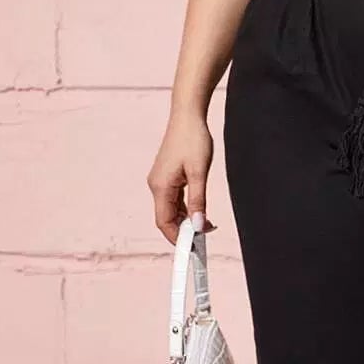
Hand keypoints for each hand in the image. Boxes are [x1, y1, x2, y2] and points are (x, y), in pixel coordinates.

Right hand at [147, 107, 217, 242]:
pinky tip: (199, 211)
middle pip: (166, 218)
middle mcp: (156, 186)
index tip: (192, 248)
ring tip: (207, 225)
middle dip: (184, 231)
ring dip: (186, 219)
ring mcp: (160, 181)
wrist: (187, 115)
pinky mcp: (166, 176)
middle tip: (206, 237)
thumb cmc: (193, 139)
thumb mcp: (199, 172)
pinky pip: (173, 199)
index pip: (164, 222)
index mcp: (160, 186)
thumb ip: (198, 200)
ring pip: (170, 209)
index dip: (177, 238)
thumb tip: (199, 225)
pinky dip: (185, 208)